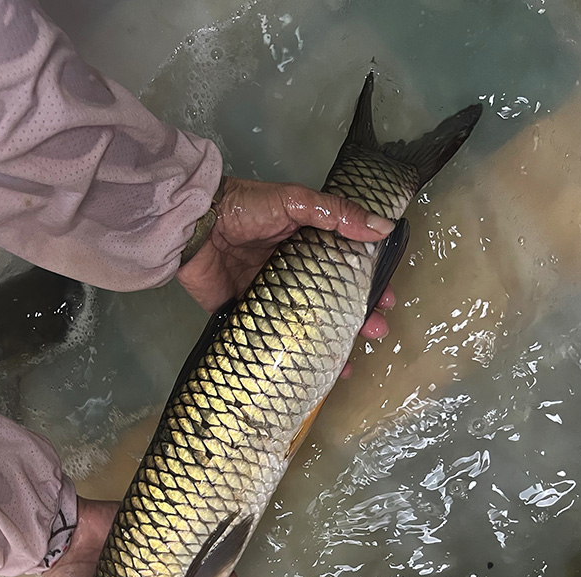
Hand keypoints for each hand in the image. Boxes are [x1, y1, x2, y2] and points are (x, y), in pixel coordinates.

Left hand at [177, 176, 396, 376]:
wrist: (194, 226)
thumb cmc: (245, 208)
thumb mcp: (294, 202)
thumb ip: (336, 214)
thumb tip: (384, 227)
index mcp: (306, 247)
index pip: (344, 269)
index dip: (368, 284)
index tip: (387, 300)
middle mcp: (291, 274)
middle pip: (330, 302)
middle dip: (356, 319)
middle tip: (375, 331)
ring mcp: (269, 297)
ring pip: (305, 325)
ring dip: (328, 343)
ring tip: (348, 361)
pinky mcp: (244, 315)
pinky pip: (270, 339)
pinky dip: (288, 355)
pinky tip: (307, 369)